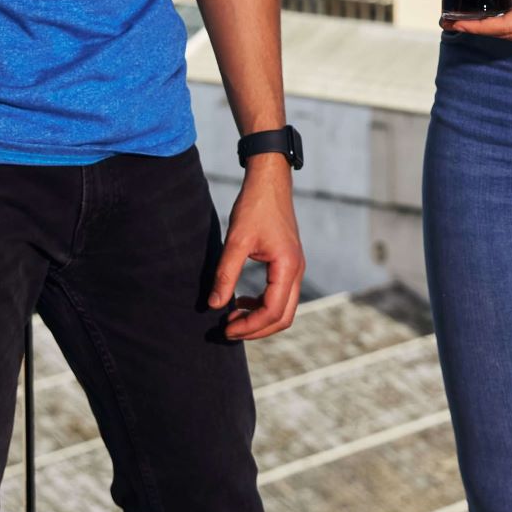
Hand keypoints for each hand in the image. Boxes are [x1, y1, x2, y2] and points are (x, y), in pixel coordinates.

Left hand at [209, 162, 303, 340]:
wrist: (270, 180)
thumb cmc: (255, 206)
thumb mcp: (236, 240)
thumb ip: (226, 274)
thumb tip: (214, 305)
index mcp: (288, 267)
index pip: (272, 311)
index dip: (249, 327)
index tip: (225, 329)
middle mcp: (297, 270)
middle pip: (283, 317)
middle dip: (256, 329)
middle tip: (228, 331)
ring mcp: (295, 266)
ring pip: (283, 308)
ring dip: (259, 318)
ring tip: (232, 317)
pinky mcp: (288, 262)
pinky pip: (280, 294)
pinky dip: (262, 304)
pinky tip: (241, 301)